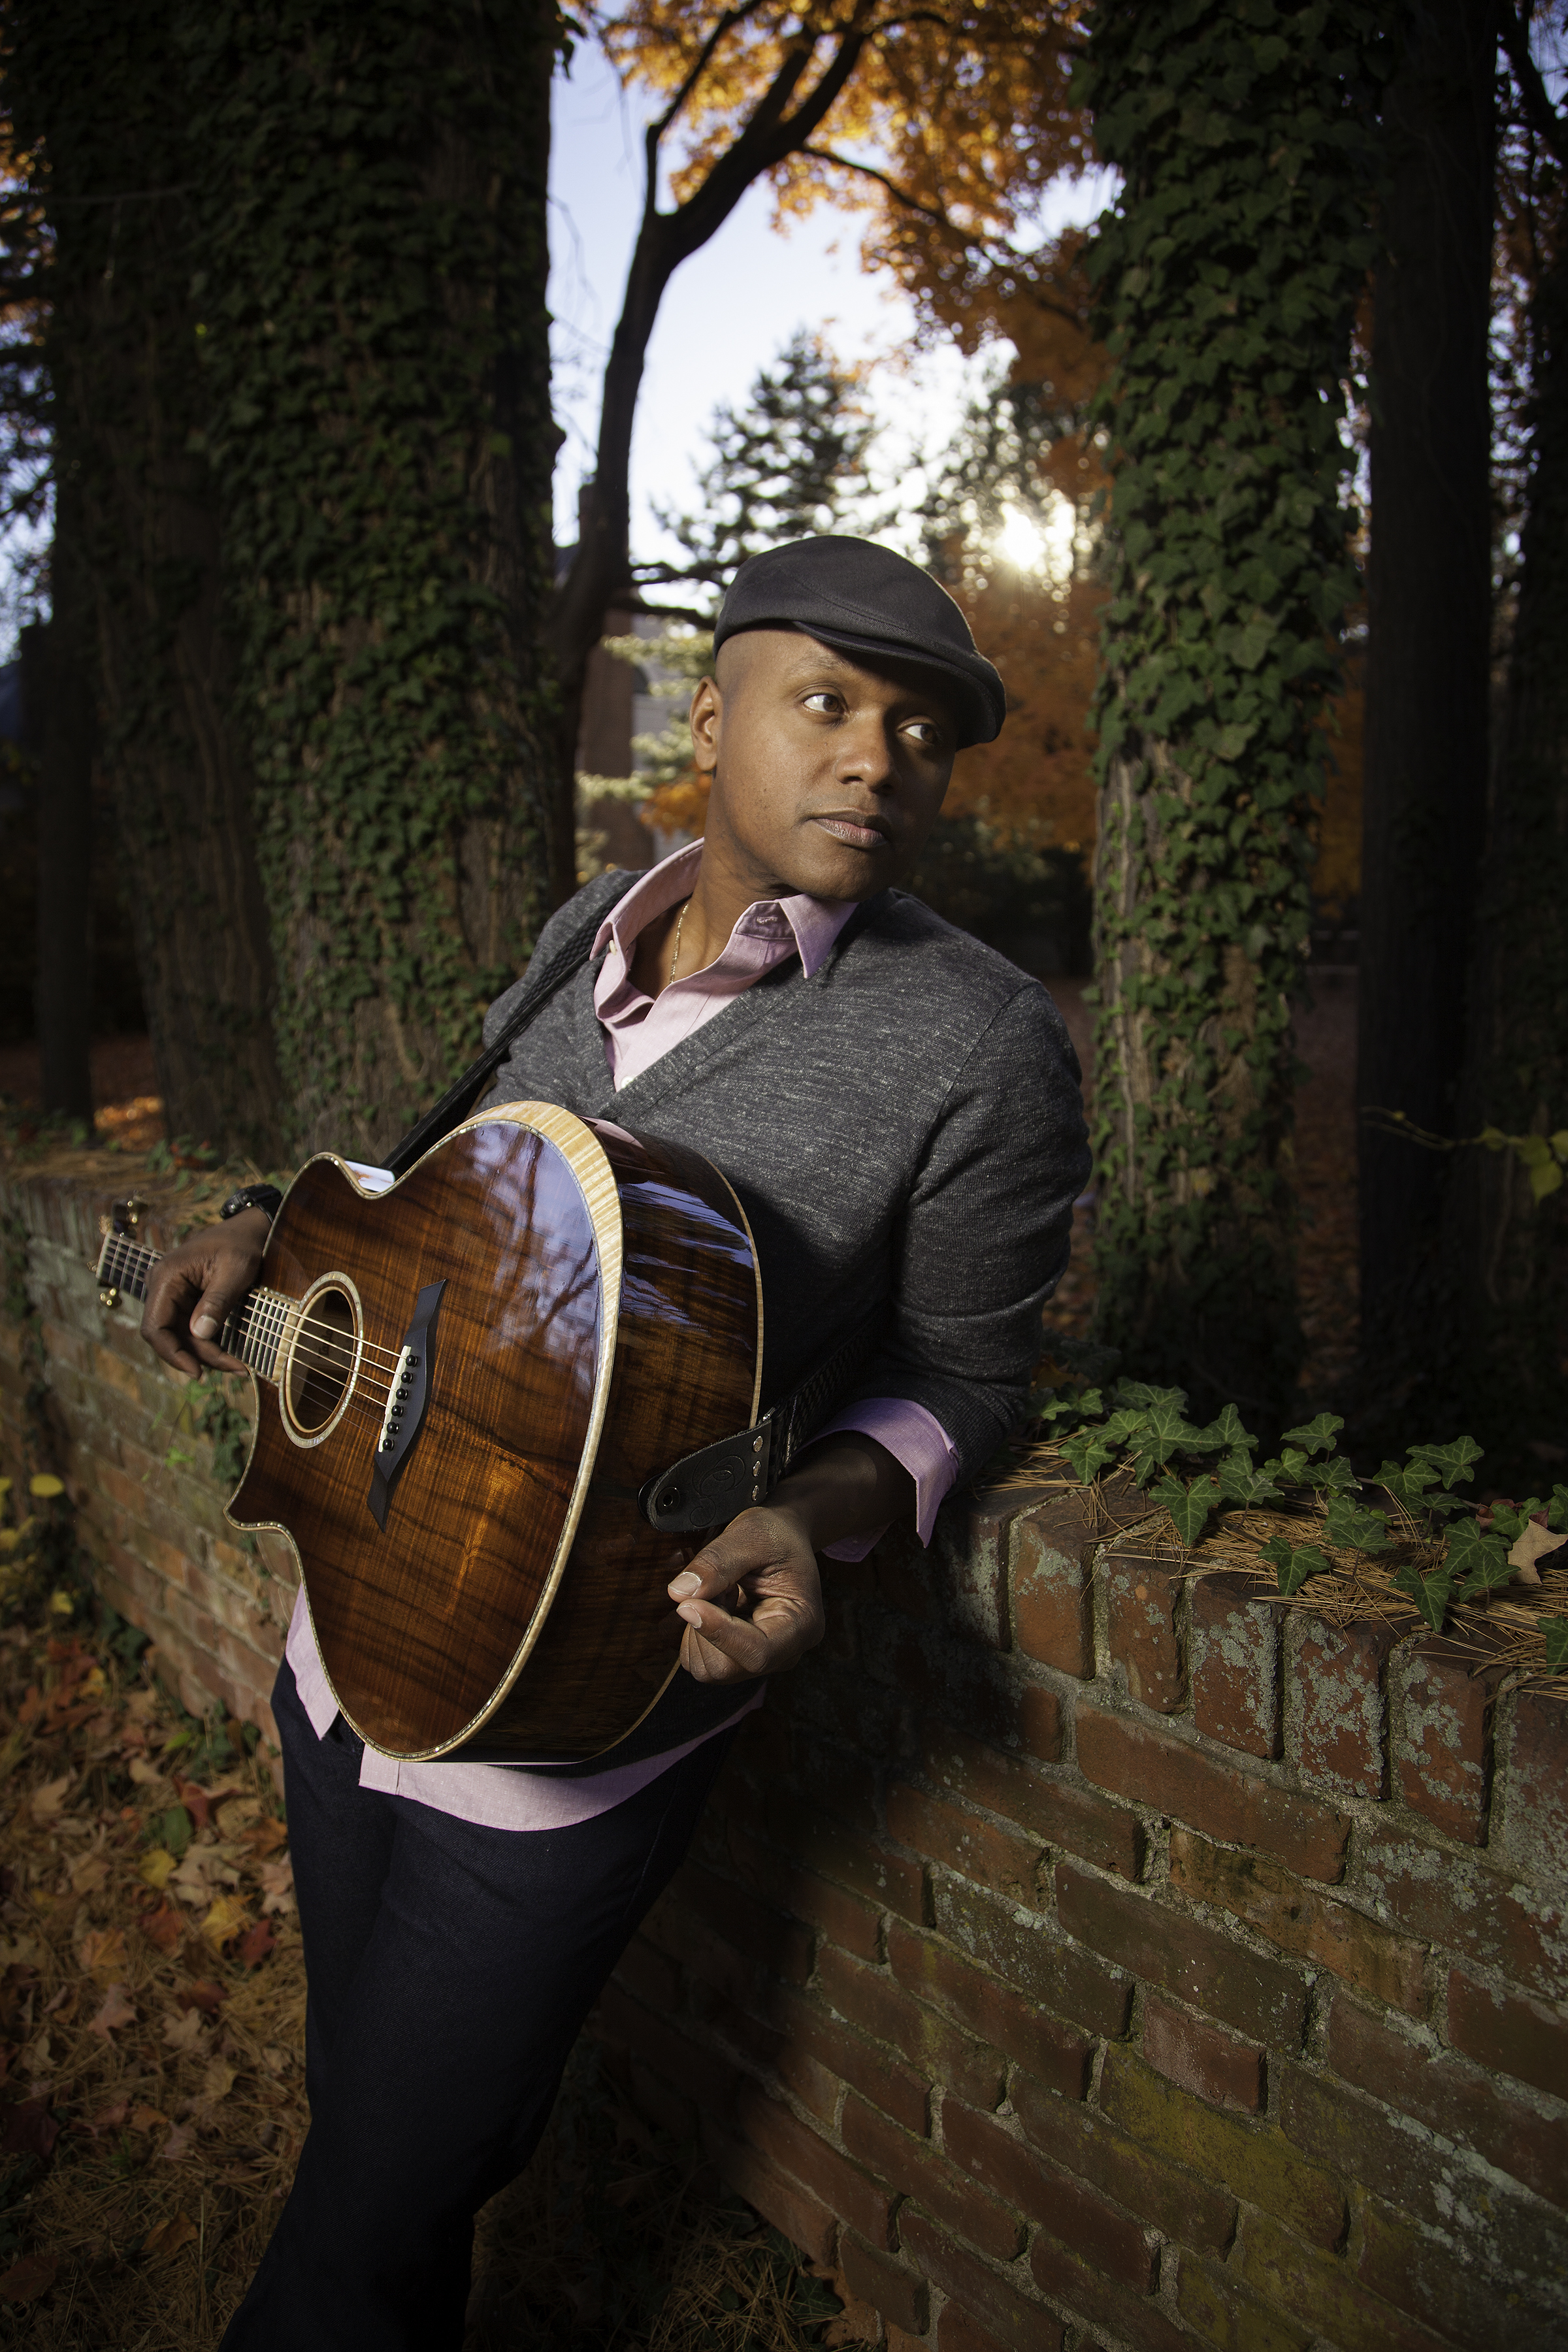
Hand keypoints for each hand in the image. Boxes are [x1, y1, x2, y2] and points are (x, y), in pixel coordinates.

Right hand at [140, 1207, 271, 1376]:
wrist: (249, 1230)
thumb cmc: (241, 1244)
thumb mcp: (236, 1270)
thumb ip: (217, 1300)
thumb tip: (200, 1334)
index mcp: (166, 1277)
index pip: (155, 1327)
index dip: (172, 1354)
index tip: (198, 1372)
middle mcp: (163, 1288)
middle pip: (169, 1337)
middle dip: (199, 1357)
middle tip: (235, 1369)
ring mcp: (173, 1296)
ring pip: (181, 1338)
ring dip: (207, 1355)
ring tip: (238, 1367)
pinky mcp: (187, 1304)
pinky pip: (191, 1331)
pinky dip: (210, 1345)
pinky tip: (232, 1357)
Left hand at [664, 1431, 915, 1683]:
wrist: (781, 1539)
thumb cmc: (775, 1535)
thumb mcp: (751, 1535)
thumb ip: (717, 1563)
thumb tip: (678, 1593)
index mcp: (802, 1625)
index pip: (757, 1652)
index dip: (717, 1633)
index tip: (685, 1605)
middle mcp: (784, 1653)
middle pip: (726, 1667)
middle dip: (706, 1625)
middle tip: (718, 1585)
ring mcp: (760, 1658)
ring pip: (707, 1667)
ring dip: (699, 1629)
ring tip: (722, 1593)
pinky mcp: (736, 1658)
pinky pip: (698, 1660)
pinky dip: (695, 1633)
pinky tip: (717, 1606)